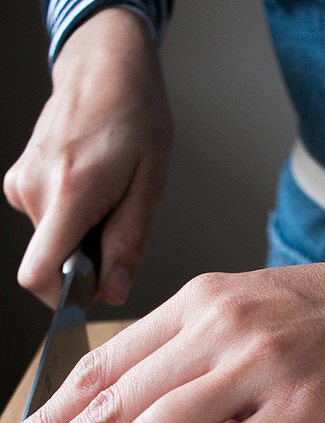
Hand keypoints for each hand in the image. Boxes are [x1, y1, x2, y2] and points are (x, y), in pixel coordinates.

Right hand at [3, 9, 171, 307]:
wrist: (105, 69)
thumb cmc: (134, 119)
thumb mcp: (149, 187)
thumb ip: (128, 244)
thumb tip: (113, 292)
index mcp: (69, 194)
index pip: (39, 273)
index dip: (63, 297)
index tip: (89, 293)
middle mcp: (35, 190)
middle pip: (52, 261)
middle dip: (86, 260)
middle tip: (117, 224)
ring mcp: (22, 183)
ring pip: (50, 241)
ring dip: (80, 236)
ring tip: (108, 199)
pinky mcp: (20, 179)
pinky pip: (45, 220)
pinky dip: (69, 218)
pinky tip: (91, 190)